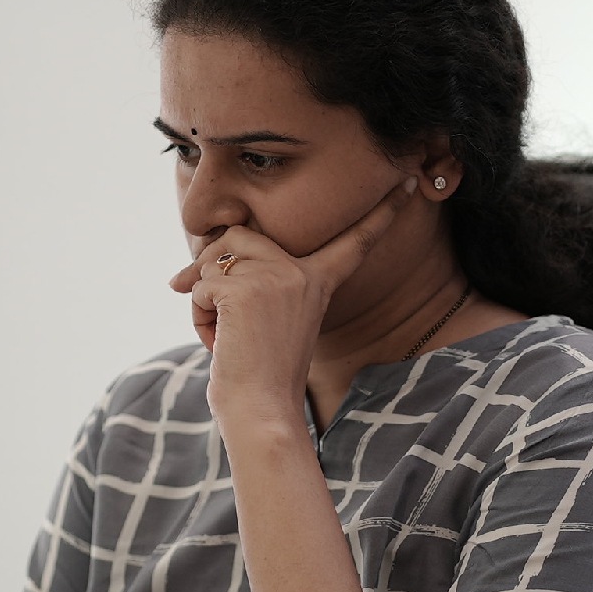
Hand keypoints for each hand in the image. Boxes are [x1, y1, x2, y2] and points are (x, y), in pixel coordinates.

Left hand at [168, 177, 416, 421]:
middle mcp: (302, 273)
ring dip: (201, 297)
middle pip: (238, 233)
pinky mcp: (245, 289)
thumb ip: (250, 282)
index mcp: (319, 281)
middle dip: (210, 266)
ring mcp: (276, 277)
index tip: (409, 179)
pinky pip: (198, 285)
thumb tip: (183, 270)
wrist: (261, 412)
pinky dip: (196, 314)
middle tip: (211, 310)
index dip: (383, 211)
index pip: (354, 240)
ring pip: (212, 258)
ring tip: (222, 334)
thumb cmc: (259, 374)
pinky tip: (218, 342)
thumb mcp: (266, 319)